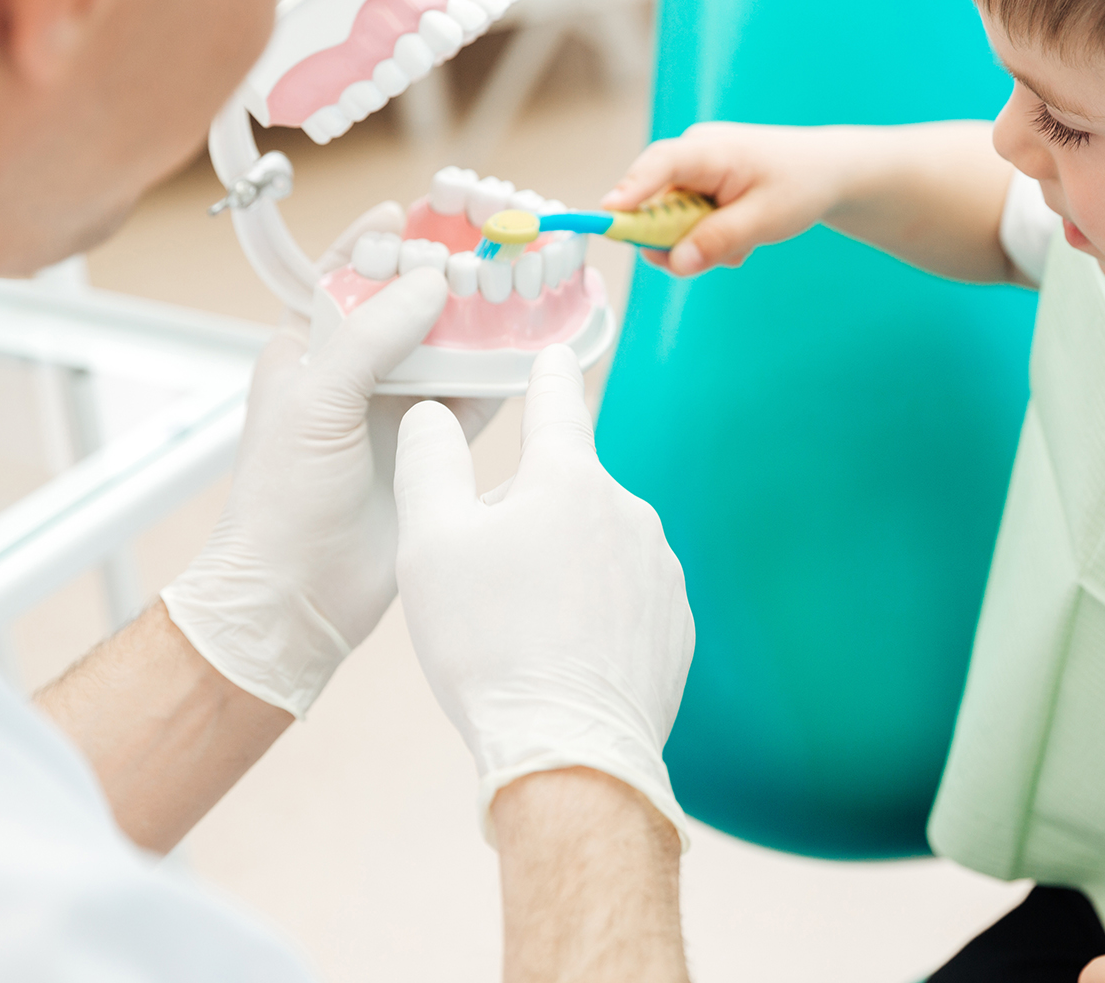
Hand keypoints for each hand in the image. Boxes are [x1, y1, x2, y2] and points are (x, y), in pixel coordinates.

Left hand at [161, 204, 494, 717]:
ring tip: (528, 277)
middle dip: (452, 270)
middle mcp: (356, 371)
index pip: (348, 273)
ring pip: (452, 343)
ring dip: (487, 315)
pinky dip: (510, 367)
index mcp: (308, 348)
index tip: (423, 211)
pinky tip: (539, 341)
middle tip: (496, 239)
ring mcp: (400, 407)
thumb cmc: (281, 499)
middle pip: (411, 302)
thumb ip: (372, 334)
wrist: (298, 595)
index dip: (385, 239)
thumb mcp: (317, 400)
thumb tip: (429, 278)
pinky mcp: (439, 444)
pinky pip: (482, 393)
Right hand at [393, 346, 695, 848]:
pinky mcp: (674, 623)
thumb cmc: (492, 646)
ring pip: (594, 548)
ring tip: (521, 634)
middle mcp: (628, 510)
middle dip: (526, 518)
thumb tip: (434, 414)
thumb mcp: (431, 544)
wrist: (570, 754)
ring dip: (560, 571)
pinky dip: (592, 617)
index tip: (555, 352)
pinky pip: (623, 600)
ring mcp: (660, 568)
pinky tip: (561, 658)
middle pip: (564, 492)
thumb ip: (429, 462)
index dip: (547, 373)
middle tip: (483, 584)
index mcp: (568, 479)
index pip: (556, 402)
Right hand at [600, 122, 855, 276]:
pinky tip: (739, 238)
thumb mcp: (764, 219)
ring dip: (697, 242)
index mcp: (709, 150)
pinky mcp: (699, 184)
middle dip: (673, 239)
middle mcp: (693, 154)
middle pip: (653, 202)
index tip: (606, 216)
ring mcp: (694, 169)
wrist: (829, 171)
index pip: (658, 166)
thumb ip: (717, 240)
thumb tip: (675, 262)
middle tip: (704, 261)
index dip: (629, 192)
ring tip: (739, 246)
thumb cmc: (801, 184)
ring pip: (669, 218)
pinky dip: (706, 236)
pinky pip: (684, 219)